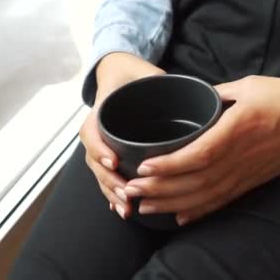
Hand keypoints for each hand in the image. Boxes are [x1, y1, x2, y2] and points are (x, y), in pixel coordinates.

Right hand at [79, 52, 164, 218]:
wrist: (121, 72)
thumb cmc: (134, 73)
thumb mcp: (146, 72)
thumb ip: (160, 80)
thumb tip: (187, 92)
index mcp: (102, 108)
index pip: (92, 132)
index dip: (100, 148)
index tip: (115, 162)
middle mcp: (98, 128)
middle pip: (95, 160)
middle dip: (109, 181)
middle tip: (127, 195)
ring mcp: (102, 142)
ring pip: (100, 172)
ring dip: (111, 192)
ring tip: (126, 208)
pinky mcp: (110, 152)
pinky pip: (107, 175)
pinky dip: (112, 193)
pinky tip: (122, 208)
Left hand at [123, 75, 279, 225]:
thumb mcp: (249, 85)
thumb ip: (217, 94)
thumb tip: (193, 100)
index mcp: (239, 128)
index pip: (199, 154)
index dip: (170, 164)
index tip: (144, 166)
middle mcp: (241, 156)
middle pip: (196, 181)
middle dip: (161, 188)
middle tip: (132, 190)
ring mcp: (248, 172)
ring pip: (206, 195)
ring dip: (173, 203)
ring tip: (146, 205)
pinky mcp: (253, 180)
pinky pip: (223, 200)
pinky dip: (199, 210)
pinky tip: (179, 216)